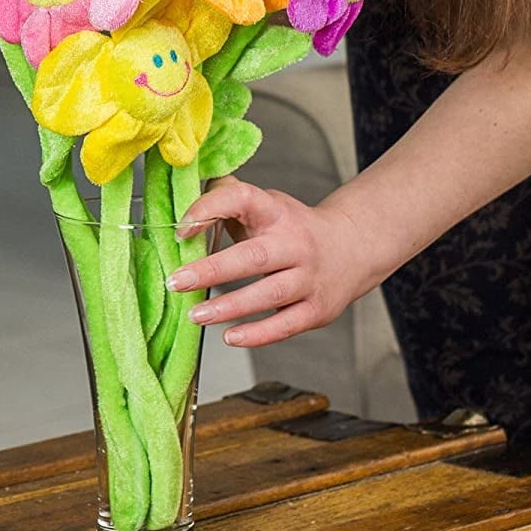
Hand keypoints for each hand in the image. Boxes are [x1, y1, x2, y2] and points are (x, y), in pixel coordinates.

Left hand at [167, 180, 373, 348]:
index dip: (210, 209)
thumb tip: (186, 194)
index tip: (181, 228)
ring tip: (196, 314)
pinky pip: (285, 324)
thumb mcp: (266, 204)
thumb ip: (228, 198)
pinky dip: (257, 334)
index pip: (243, 199)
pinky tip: (230, 336)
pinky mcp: (316, 309)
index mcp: (276, 212)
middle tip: (178, 281)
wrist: (352, 246)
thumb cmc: (293, 227)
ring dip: (230, 306)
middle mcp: (295, 243)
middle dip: (214, 269)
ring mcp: (309, 277)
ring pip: (269, 293)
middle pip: (255, 255)